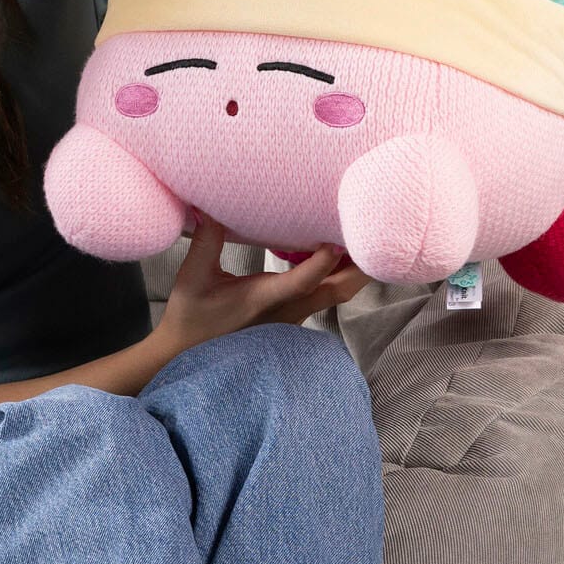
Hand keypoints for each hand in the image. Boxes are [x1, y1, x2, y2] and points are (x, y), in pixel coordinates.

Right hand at [153, 211, 369, 357]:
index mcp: (263, 300)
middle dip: (360, 265)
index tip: (335, 241)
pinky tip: (334, 252)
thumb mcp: (193, 277)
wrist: (189, 357)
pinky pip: (324, 296)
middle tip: (373, 230)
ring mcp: (293, 319)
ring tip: (359, 234)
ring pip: (335, 295)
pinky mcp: (292, 320)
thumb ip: (206, 241)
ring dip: (352, 268)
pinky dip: (336, 274)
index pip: (301, 283)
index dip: (321, 263)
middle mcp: (286, 312)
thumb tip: (209, 206)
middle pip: (338, 291)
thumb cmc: (191, 317)